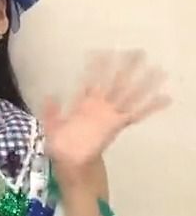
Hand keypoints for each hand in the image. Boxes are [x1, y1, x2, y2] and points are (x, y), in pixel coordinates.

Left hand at [43, 50, 169, 183]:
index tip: (99, 52)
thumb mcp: (51, 126)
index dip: (95, 68)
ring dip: (143, 83)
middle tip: (136, 52)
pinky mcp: (118, 125)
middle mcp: (99, 106)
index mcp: (83, 104)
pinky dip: (151, 106)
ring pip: (129, 94)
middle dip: (125, 68)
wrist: (71, 163)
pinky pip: (137, 114)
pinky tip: (165, 98)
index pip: (91, 81)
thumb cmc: (61, 146)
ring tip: (157, 70)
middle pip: (114, 82)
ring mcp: (110, 115)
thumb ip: (51, 111)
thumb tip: (50, 95)